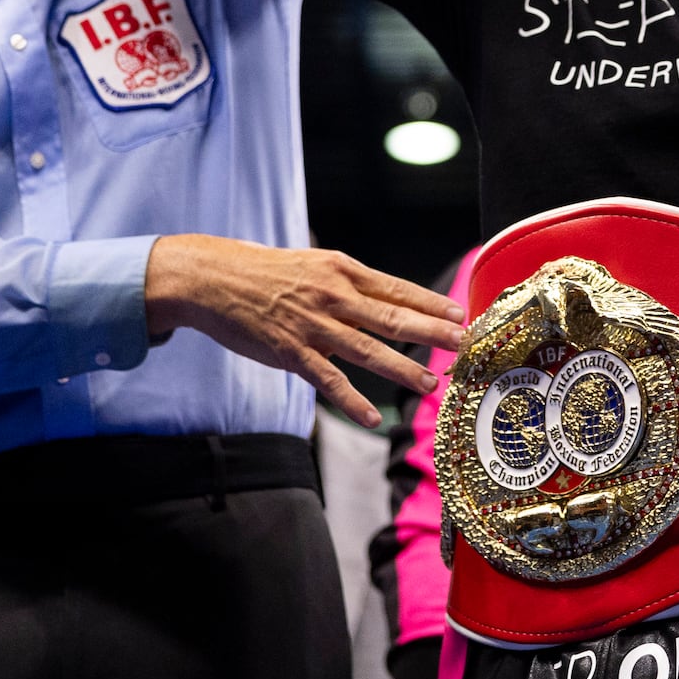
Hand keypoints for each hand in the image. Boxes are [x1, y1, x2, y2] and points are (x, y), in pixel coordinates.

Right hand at [145, 235, 467, 426]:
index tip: (460, 313)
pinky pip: (328, 380)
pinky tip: (373, 416)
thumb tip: (383, 295)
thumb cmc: (266, 271)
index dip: (431, 303)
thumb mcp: (314, 262)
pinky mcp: (291, 352)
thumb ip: (348, 281)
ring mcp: (313, 326)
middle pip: (392, 317)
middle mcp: (334, 296)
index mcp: (343, 271)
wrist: (214, 278)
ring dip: (402, 369)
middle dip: (432, 332)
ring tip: (430, 384)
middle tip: (464, 343)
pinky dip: (352, 399)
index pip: (397, 289)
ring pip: (367, 350)